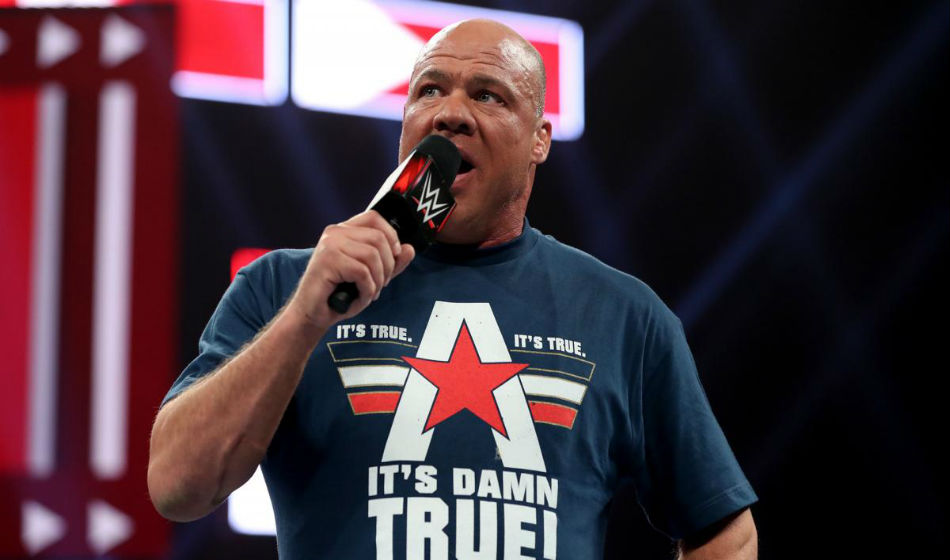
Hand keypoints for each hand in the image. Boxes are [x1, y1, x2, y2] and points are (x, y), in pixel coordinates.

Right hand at [288, 211, 414, 331]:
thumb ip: (390, 263)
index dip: (391, 235)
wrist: (312, 314)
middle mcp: (335, 233)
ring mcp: (329, 245)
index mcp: (343, 231)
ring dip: (378, 280)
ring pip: (372, 256)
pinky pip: (362, 272)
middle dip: (388, 266)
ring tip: (370, 292)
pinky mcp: (327, 261)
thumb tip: (409, 249)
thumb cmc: (338, 294)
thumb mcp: (371, 276)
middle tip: (381, 284)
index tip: (395, 255)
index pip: (374, 217)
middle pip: (378, 238)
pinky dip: (367, 290)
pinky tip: (360, 298)